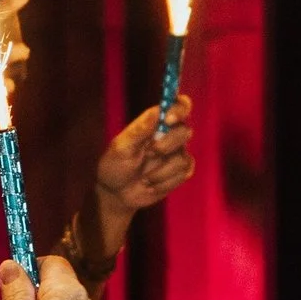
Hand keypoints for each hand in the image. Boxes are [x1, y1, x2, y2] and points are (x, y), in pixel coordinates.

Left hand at [94, 98, 194, 224]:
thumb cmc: (115, 165)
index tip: (168, 120)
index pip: (178, 105)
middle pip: (185, 130)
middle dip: (167, 145)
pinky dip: (166, 182)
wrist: (115, 194)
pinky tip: (151, 185)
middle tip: (148, 153)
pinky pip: (184, 174)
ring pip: (184, 158)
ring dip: (161, 171)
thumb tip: (157, 112)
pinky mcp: (180, 172)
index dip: (179, 108)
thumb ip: (139, 130)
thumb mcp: (121, 148)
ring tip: (144, 177)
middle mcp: (169, 135)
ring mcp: (176, 154)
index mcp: (155, 122)